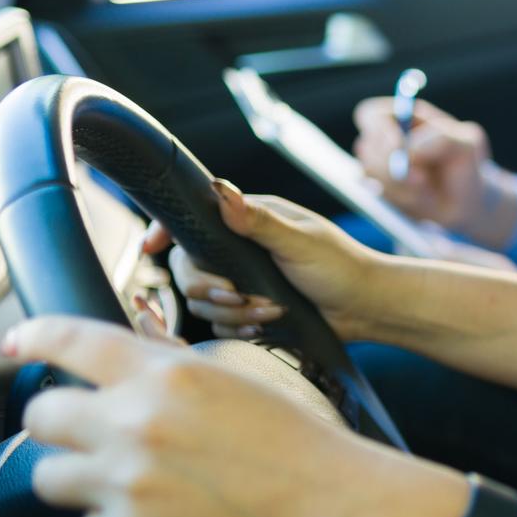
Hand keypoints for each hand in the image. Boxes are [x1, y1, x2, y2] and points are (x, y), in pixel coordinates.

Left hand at [4, 316, 466, 516]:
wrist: (330, 502)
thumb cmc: (295, 441)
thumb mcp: (231, 379)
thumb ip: (166, 370)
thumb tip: (120, 364)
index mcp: (163, 373)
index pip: (72, 340)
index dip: (35, 338)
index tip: (19, 344)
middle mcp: (134, 421)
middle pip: (42, 415)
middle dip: (58, 424)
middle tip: (85, 434)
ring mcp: (125, 480)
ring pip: (47, 477)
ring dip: (77, 478)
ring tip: (122, 483)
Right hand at [144, 180, 393, 342]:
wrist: (367, 308)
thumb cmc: (343, 267)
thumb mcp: (301, 241)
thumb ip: (259, 221)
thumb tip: (219, 189)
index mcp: (251, 219)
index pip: (195, 218)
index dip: (165, 230)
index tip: (149, 248)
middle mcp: (241, 248)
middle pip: (189, 267)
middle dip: (209, 287)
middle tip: (237, 295)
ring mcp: (244, 279)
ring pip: (203, 300)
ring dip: (232, 311)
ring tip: (269, 312)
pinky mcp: (249, 309)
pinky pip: (221, 323)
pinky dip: (239, 327)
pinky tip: (265, 326)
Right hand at [352, 96, 504, 236]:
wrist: (466, 200)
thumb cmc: (466, 163)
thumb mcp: (468, 144)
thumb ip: (442, 138)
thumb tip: (409, 149)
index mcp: (404, 118)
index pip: (371, 115)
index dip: (379, 129)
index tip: (397, 146)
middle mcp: (385, 140)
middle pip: (366, 148)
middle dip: (393, 166)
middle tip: (421, 178)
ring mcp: (378, 167)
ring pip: (371, 175)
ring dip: (402, 186)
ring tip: (428, 188)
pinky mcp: (379, 191)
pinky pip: (379, 197)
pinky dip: (403, 201)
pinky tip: (423, 199)